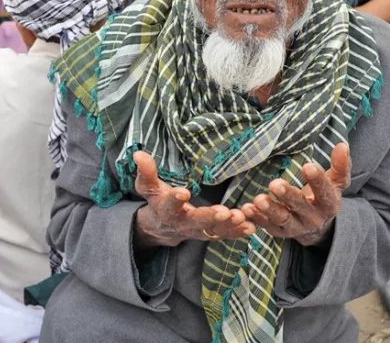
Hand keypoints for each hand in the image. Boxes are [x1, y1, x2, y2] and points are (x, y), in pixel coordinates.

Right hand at [132, 150, 255, 248]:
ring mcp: (199, 231)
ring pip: (214, 230)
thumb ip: (146, 172)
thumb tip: (138, 153)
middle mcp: (183, 223)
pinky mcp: (212, 234)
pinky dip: (239, 232)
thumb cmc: (158, 201)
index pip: (169, 204)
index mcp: (167, 210)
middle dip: (210, 217)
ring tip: (241, 217)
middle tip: (223, 212)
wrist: (164, 227)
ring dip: (229, 225)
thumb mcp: (149, 188)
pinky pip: (226, 235)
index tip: (183, 193)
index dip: (175, 199)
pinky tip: (252, 226)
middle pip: (196, 221)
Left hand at [241, 143, 351, 245]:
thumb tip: (343, 145)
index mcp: (329, 205)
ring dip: (269, 210)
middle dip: (288, 196)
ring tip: (258, 199)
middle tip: (275, 184)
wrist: (317, 226)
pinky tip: (247, 208)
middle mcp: (313, 219)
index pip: (324, 192)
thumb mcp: (335, 182)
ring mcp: (296, 227)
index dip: (317, 180)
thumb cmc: (323, 196)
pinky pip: (267, 226)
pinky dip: (256, 218)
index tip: (307, 166)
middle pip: (300, 207)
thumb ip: (340, 166)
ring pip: (282, 219)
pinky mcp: (279, 231)